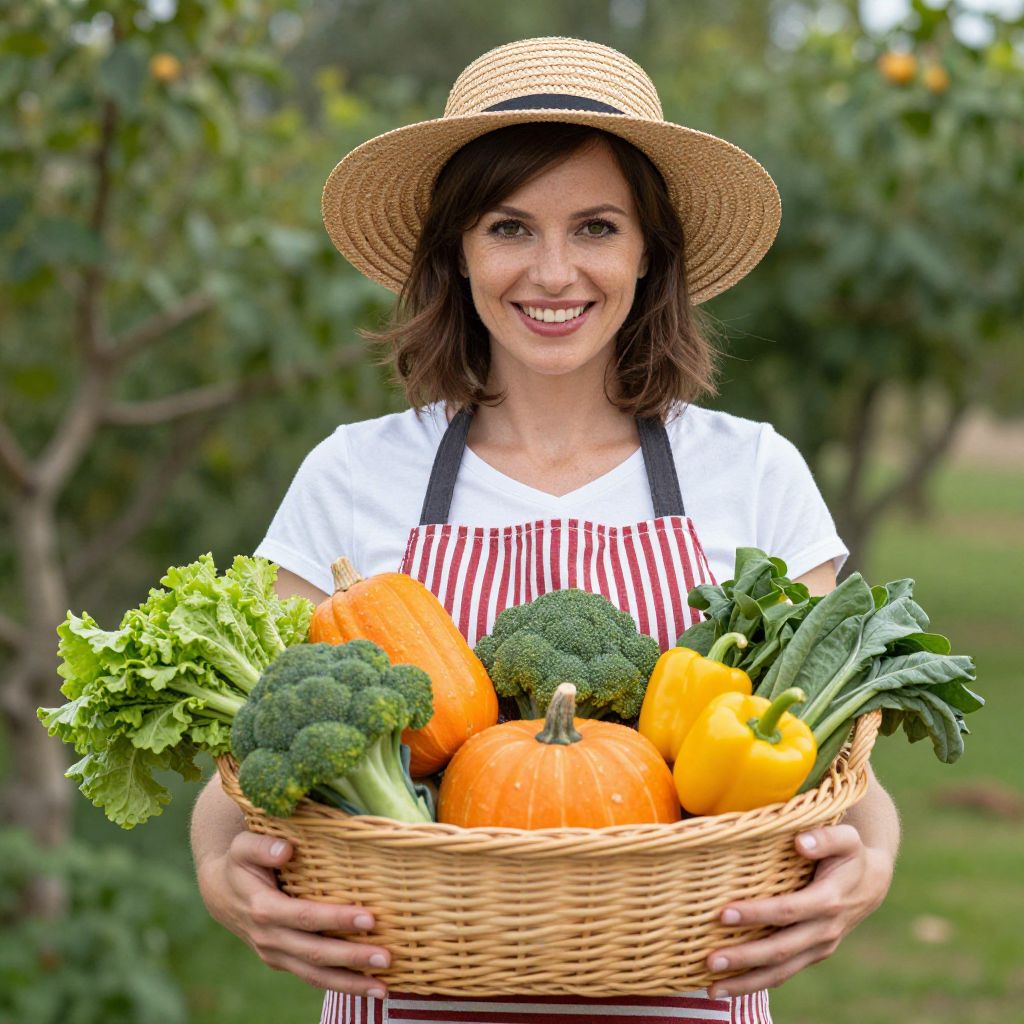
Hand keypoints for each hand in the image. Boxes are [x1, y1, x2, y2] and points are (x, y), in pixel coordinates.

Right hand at [196, 831, 391, 996]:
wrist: (222, 893)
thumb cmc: (241, 862)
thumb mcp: (243, 847)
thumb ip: (262, 846)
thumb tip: (286, 850)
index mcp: (263, 909)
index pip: (305, 917)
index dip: (336, 920)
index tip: (369, 918)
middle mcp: (270, 938)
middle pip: (314, 953)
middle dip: (352, 958)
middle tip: (386, 957)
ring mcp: (276, 955)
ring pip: (315, 976)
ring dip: (350, 984)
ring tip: (384, 988)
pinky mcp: (284, 962)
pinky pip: (313, 977)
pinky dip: (341, 985)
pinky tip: (369, 987)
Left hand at [705, 824, 894, 996]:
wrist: (871, 883)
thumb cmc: (850, 854)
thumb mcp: (846, 838)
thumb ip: (825, 837)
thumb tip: (800, 842)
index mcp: (829, 901)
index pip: (788, 911)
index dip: (757, 914)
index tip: (723, 914)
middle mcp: (824, 930)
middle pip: (781, 950)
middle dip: (744, 958)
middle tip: (709, 961)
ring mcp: (818, 947)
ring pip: (781, 972)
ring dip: (746, 982)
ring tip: (711, 989)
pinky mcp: (811, 955)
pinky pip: (782, 974)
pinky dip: (755, 984)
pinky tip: (727, 987)